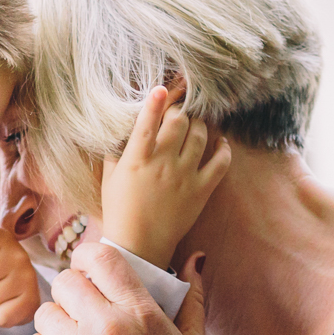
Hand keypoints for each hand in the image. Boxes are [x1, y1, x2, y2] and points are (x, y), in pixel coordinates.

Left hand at [26, 242, 206, 334]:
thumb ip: (192, 298)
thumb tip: (195, 259)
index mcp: (139, 313)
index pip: (100, 257)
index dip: (88, 258)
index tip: (89, 270)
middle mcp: (105, 328)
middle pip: (65, 281)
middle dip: (72, 293)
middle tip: (82, 311)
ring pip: (46, 312)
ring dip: (57, 323)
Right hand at [100, 86, 230, 269]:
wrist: (139, 246)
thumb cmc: (119, 211)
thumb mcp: (110, 178)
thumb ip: (116, 150)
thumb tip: (125, 127)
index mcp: (137, 160)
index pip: (147, 123)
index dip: (155, 102)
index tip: (161, 88)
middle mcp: (162, 164)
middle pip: (178, 122)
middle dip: (178, 111)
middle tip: (177, 111)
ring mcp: (185, 176)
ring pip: (199, 135)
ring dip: (198, 124)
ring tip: (194, 123)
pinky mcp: (202, 190)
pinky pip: (221, 162)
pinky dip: (223, 149)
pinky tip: (220, 143)